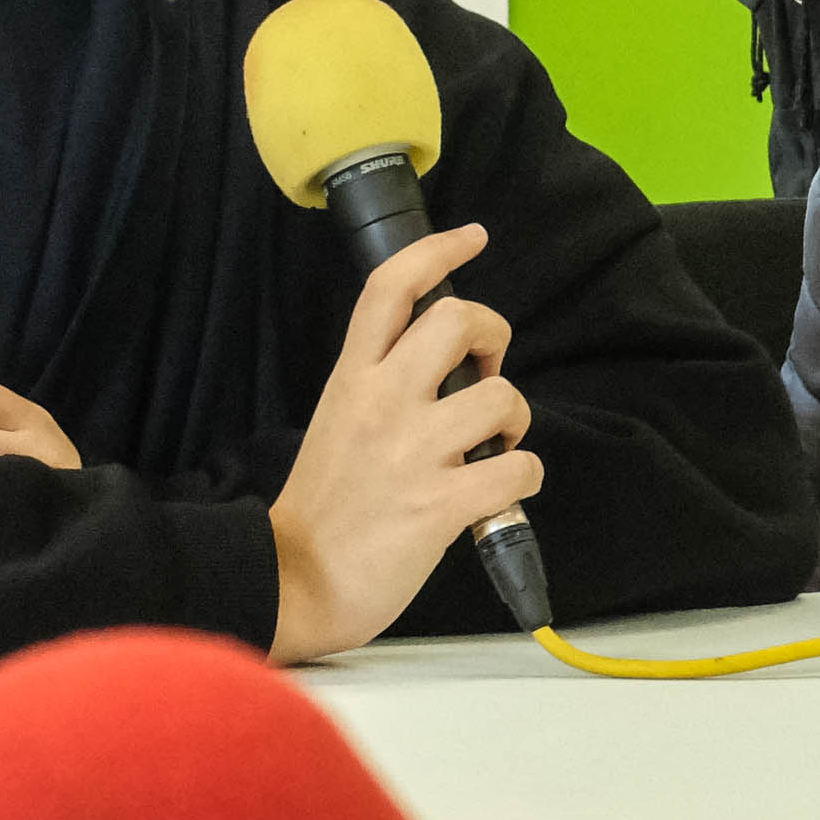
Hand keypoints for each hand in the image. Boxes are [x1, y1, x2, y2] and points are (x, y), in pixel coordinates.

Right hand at [269, 224, 536, 660]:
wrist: (294, 583)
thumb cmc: (322, 509)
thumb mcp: (336, 424)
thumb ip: (381, 389)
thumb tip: (443, 372)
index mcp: (353, 379)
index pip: (390, 289)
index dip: (438, 251)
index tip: (471, 236)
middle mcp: (383, 402)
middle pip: (459, 319)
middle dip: (494, 334)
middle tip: (486, 371)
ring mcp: (414, 451)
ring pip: (501, 395)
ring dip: (514, 420)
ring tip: (494, 447)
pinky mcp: (442, 503)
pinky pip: (519, 468)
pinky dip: (526, 477)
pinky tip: (503, 493)